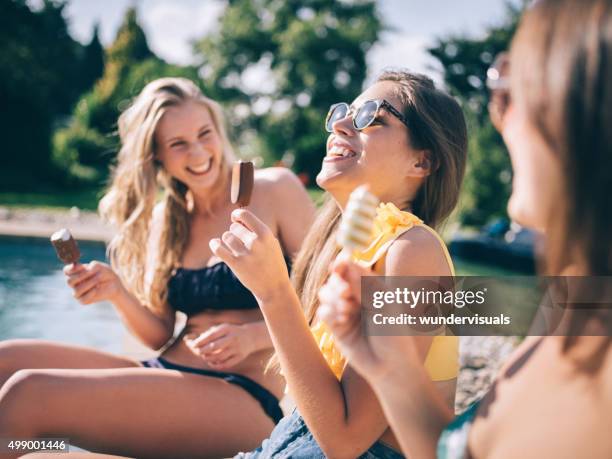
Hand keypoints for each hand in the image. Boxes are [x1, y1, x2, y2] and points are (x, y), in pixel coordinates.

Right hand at [63, 261, 124, 304]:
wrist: (113, 284)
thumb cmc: (104, 273)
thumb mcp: (99, 266)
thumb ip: (91, 266)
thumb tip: (86, 270)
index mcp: (75, 272)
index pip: (66, 271)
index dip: (72, 268)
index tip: (82, 266)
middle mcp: (74, 283)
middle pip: (69, 281)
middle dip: (82, 277)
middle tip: (93, 274)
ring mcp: (77, 292)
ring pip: (77, 290)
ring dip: (89, 284)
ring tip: (97, 281)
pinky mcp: (82, 300)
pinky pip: (83, 299)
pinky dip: (91, 293)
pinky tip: (96, 289)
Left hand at [183, 323, 254, 369]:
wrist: (250, 337)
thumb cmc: (230, 332)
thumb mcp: (222, 328)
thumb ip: (208, 334)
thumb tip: (192, 341)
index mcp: (227, 329)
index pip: (211, 335)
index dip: (201, 341)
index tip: (194, 345)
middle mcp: (232, 338)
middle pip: (214, 347)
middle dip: (203, 351)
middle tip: (198, 352)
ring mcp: (237, 348)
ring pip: (219, 357)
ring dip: (209, 358)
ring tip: (205, 357)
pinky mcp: (240, 357)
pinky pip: (226, 364)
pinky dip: (216, 365)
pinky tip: (212, 362)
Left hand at [209, 209, 290, 302]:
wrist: (274, 287)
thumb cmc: (272, 263)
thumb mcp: (270, 243)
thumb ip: (256, 230)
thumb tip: (236, 218)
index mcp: (265, 234)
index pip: (244, 214)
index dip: (237, 215)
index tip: (235, 219)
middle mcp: (255, 242)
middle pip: (234, 227)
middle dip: (235, 232)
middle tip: (241, 242)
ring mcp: (245, 254)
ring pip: (226, 237)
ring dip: (228, 241)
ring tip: (236, 249)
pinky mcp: (236, 265)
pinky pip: (219, 249)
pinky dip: (214, 245)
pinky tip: (215, 243)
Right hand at [317, 258, 422, 382]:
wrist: (390, 366)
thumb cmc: (394, 333)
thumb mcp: (383, 305)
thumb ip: (363, 285)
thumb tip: (347, 264)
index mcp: (371, 288)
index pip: (352, 269)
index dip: (343, 264)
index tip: (338, 263)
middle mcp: (356, 297)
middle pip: (336, 279)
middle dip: (337, 283)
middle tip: (345, 293)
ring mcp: (345, 312)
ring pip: (326, 294)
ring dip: (333, 298)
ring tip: (346, 311)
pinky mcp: (336, 327)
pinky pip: (324, 313)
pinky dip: (329, 313)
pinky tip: (341, 321)